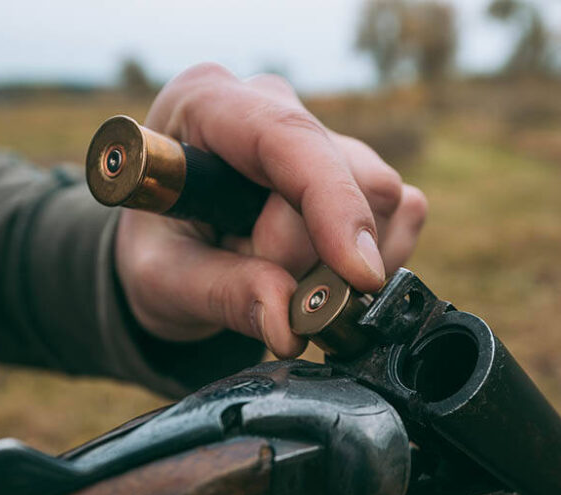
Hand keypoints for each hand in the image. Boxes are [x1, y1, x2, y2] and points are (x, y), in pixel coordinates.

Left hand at [114, 63, 426, 358]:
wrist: (173, 250)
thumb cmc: (158, 250)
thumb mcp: (161, 279)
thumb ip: (221, 295)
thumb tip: (290, 325)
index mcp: (208, 105)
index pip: (290, 138)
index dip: (332, 205)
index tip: (359, 275)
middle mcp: (271, 105)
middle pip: (346, 174)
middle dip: (317, 255)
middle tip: (267, 293)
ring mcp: (322, 132)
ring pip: (382, 196)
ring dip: (342, 262)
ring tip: (281, 277)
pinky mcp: (360, 166)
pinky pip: (402, 212)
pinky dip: (376, 257)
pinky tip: (323, 269)